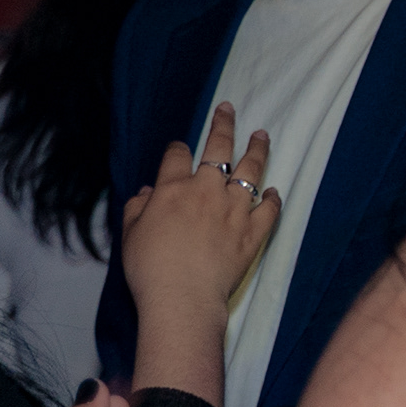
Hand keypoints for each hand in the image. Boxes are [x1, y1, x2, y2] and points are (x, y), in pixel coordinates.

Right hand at [121, 106, 280, 320]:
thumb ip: (137, 209)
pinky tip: (274, 191)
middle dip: (223, 124)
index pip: (177, 156)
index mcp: (173, 190)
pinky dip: (273, 198)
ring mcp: (234, 209)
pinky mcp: (253, 232)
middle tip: (228, 109)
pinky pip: (269, 209)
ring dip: (258, 150)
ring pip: (251, 171)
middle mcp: (207, 191)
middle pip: (219, 148)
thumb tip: (145, 193)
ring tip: (262, 135)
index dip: (177, 148)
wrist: (182, 297)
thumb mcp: (131, 236)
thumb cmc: (149, 269)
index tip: (180, 147)